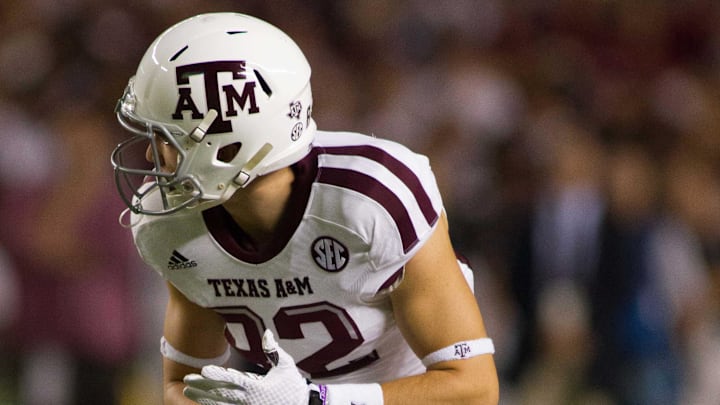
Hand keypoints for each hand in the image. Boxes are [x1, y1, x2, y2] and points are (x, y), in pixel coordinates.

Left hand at [183, 330, 309, 404]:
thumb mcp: (286, 366)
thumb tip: (266, 332)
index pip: (233, 380)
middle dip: (203, 387)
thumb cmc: (294, 388)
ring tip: (189, 391)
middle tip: (187, 380)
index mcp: (258, 389)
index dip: (217, 375)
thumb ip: (274, 350)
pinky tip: (203, 402)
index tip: (204, 369)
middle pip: (221, 394)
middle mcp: (249, 402)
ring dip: (203, 398)